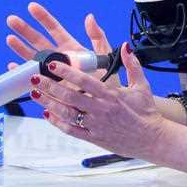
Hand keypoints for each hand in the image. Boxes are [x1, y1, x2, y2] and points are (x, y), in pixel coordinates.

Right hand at [6, 1, 120, 87]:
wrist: (104, 102)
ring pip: (32, 57)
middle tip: (12, 19)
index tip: (32, 7)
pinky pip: (31, 77)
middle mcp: (59, 57)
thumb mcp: (104, 54)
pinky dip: (22, 72)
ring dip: (20, 48)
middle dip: (25, 30)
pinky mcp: (48, 86)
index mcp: (71, 47)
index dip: (43, 18)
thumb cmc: (105, 78)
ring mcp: (52, 71)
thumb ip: (97, 36)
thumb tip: (90, 17)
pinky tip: (13, 67)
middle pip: (38, 41)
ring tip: (10, 39)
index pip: (54, 29)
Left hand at [30, 43, 169, 160]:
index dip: (67, 72)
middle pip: (70, 96)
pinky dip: (57, 122)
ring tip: (34, 93)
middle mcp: (101, 110)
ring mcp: (95, 125)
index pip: (85, 81)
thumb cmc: (146, 113)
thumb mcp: (142, 86)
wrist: (152, 139)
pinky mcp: (93, 138)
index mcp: (112, 95)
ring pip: (66, 113)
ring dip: (48, 103)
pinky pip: (71, 130)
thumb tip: (126, 47)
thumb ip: (132, 65)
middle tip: (35, 77)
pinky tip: (47, 113)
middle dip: (50, 86)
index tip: (53, 64)